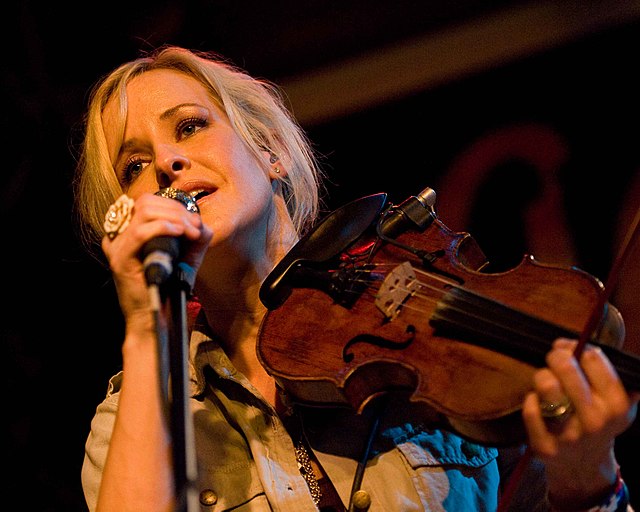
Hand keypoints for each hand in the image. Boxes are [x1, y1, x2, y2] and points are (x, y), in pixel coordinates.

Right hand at [102, 192, 212, 321]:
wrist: (156, 318)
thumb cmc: (169, 289)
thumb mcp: (186, 258)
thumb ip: (195, 239)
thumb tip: (203, 223)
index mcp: (131, 232)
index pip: (149, 202)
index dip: (174, 206)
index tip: (195, 221)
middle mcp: (120, 235)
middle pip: (146, 202)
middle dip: (177, 210)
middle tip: (196, 226)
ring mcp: (117, 246)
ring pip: (144, 212)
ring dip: (175, 217)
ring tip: (192, 231)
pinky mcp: (120, 259)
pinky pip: (141, 232)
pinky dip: (165, 227)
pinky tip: (181, 233)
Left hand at [522, 338, 638, 509]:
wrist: (584, 465)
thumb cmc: (595, 421)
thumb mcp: (612, 399)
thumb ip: (598, 370)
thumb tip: (567, 344)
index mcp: (617, 405)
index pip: (593, 357)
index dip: (577, 348)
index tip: (572, 351)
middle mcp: (596, 420)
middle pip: (566, 367)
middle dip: (556, 356)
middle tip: (554, 360)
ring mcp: (570, 435)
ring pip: (546, 385)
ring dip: (542, 376)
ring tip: (546, 382)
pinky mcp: (545, 446)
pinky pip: (530, 409)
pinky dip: (530, 400)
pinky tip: (538, 403)